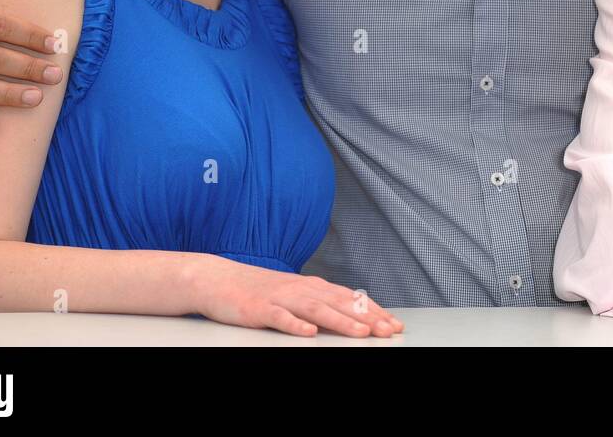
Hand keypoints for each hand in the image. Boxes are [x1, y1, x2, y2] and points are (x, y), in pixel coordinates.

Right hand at [190, 258, 404, 337]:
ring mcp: (281, 298)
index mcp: (312, 287)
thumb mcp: (294, 295)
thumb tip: (349, 315)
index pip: (350, 299)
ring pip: (316, 309)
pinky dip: (296, 325)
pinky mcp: (260, 309)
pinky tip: (309, 333)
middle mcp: (301, 289)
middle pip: (340, 303)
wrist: (218, 279)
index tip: (394, 323)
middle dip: (368, 318)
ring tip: (361, 333)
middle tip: (390, 330)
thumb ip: (320, 303)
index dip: (374, 311)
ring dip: (341, 321)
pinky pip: (280, 318)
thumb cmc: (259, 290)